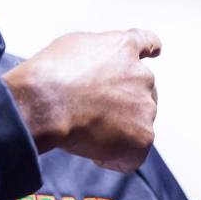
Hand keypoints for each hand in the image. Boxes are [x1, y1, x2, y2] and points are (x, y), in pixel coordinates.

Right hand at [2, 29, 160, 172]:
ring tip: (84, 131)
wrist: (45, 103)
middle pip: (142, 91)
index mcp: (123, 48)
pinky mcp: (142, 136)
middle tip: (92, 112)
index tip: (155, 52)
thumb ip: (95, 55)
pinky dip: (114, 157)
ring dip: (118, 129)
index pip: (147, 42)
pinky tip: (92, 150)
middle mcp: (141, 75)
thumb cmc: (49, 76)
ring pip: (137, 123)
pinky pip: (132, 154)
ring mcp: (145, 107)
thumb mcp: (72, 47)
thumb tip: (97, 70)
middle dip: (123, 102)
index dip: (150, 49)